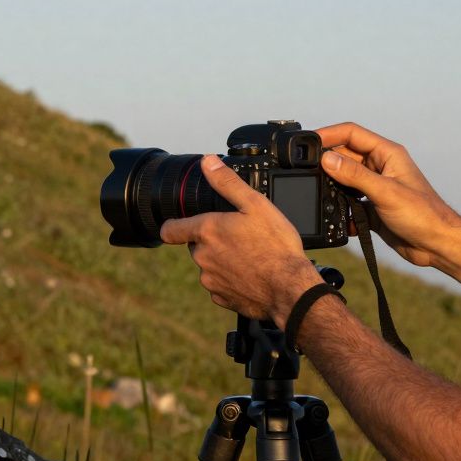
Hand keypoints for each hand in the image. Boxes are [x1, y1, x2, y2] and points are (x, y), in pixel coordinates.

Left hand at [160, 155, 322, 325]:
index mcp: (206, 232)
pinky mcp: (221, 298)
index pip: (171, 229)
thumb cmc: (276, 247)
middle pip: (196, 245)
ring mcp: (210, 280)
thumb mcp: (255, 204)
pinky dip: (231, 280)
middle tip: (239, 237)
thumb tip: (208, 162)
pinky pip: (220, 285)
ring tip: (249, 256)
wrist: (290, 289)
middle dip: (212, 240)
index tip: (180, 224)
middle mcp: (202, 257)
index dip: (174, 225)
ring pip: (208, 265)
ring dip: (222, 260)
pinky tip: (251, 274)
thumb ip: (227, 182)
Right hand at [317, 122, 460, 269]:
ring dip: (333, 188)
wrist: (438, 246)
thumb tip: (326, 159)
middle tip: (309, 173)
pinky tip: (342, 220)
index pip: (351, 134)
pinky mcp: (371, 206)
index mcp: (387, 154)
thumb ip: (354, 175)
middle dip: (326, 163)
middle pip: (344, 156)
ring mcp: (374, 187)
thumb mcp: (385, 192)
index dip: (329, 134)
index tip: (309, 142)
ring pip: (343, 180)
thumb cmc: (424, 215)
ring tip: (322, 196)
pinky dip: (341, 209)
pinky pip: (347, 202)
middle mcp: (380, 167)